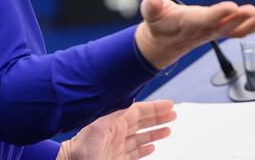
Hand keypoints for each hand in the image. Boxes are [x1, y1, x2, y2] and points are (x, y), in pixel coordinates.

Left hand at [59, 100, 175, 159]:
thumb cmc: (81, 149)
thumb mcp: (98, 127)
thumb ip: (114, 113)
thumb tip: (130, 101)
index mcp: (114, 122)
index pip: (138, 111)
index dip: (154, 108)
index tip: (169, 105)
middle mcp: (117, 133)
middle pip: (142, 122)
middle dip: (158, 118)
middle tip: (173, 115)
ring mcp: (118, 146)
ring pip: (140, 137)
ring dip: (154, 133)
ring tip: (168, 130)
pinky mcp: (117, 159)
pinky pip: (134, 152)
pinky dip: (144, 148)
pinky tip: (151, 147)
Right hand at [134, 0, 254, 68]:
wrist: (162, 44)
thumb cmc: (158, 25)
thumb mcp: (150, 14)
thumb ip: (152, 7)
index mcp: (190, 24)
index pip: (206, 19)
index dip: (219, 14)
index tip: (232, 6)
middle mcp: (206, 30)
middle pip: (226, 26)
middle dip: (241, 19)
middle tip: (254, 10)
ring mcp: (215, 32)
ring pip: (237, 30)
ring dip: (254, 23)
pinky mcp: (220, 31)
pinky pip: (240, 31)